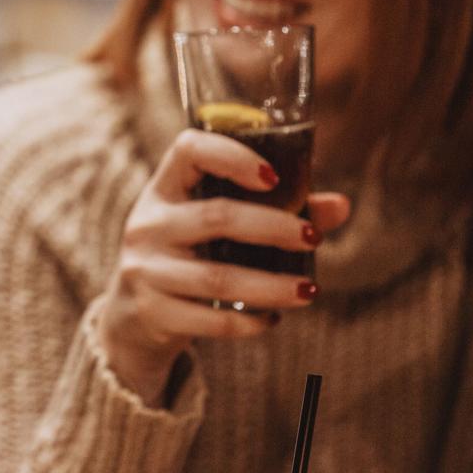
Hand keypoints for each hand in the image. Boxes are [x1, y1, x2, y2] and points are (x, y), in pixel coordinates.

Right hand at [97, 128, 349, 406]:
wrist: (132, 318)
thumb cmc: (187, 257)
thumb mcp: (213, 228)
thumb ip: (274, 211)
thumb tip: (340, 205)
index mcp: (163, 189)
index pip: (189, 150)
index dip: (233, 155)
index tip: (273, 177)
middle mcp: (148, 224)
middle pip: (217, 216)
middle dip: (274, 227)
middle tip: (313, 237)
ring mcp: (144, 269)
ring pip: (218, 277)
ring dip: (272, 285)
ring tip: (309, 290)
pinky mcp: (152, 312)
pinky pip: (211, 319)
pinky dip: (250, 322)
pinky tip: (272, 319)